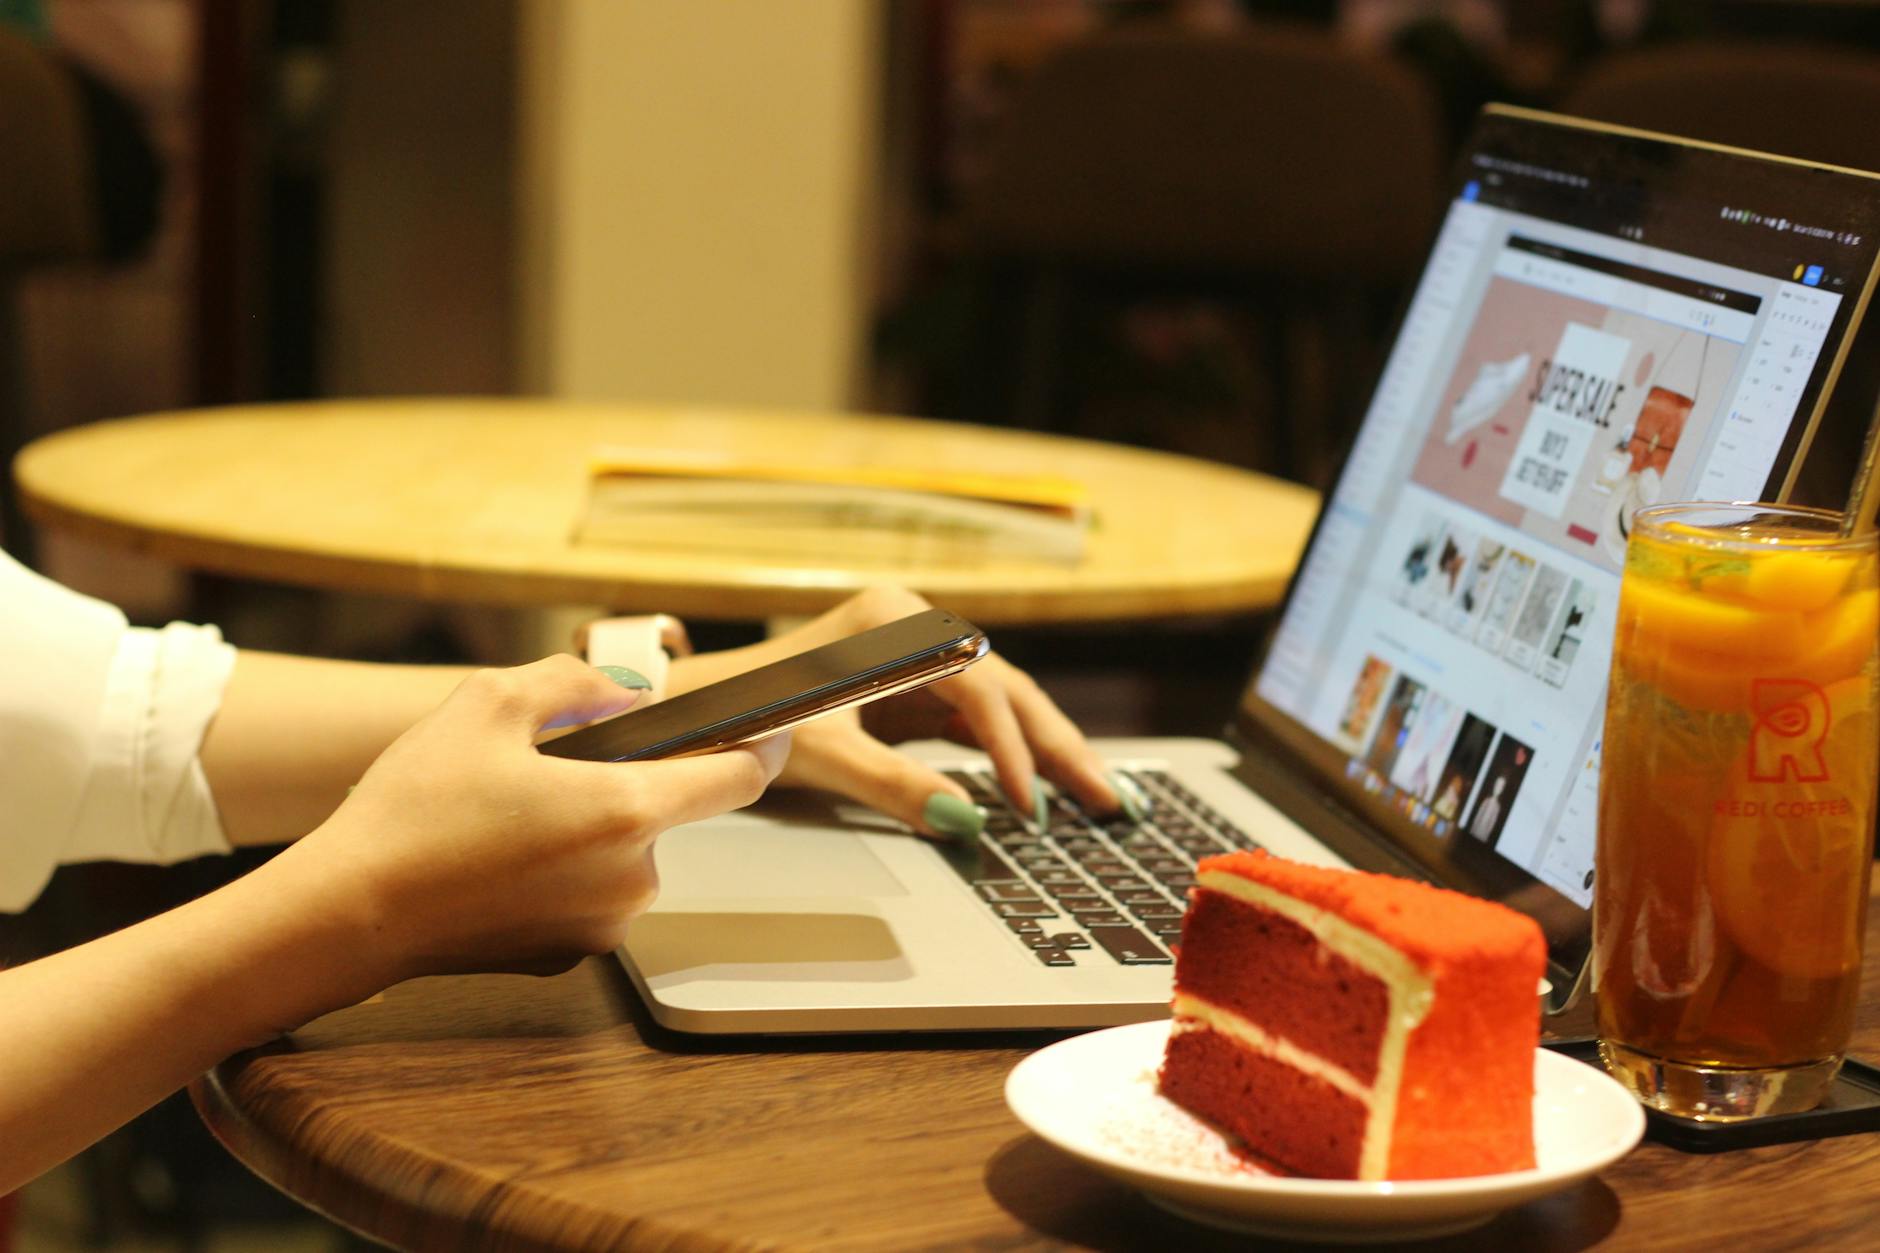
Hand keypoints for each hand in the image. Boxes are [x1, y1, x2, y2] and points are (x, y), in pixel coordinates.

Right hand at [272, 655, 788, 981]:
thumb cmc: (415, 808)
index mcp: (626, 811)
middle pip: (666, 813)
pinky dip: (562, 869)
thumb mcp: (488, 703)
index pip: (739, 779)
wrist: (349, 912)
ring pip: (624, 854)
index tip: (767, 727)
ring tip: (509, 813)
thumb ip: (576, 683)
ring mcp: (602, 925)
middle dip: (627, 781)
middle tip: (551, 765)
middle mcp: (631, 879)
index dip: (762, 747)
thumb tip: (626, 693)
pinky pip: (588, 893)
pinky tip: (499, 857)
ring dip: (591, 827)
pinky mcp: (567, 956)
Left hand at [665, 588, 1128, 839]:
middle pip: (1007, 689)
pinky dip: (1008, 756)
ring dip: (1045, 753)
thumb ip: (895, 786)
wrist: (698, 710)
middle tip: (1112, 802)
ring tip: (1099, 798)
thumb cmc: (747, 718)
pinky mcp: (913, 686)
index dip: (1011, 750)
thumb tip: (968, 823)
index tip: (1030, 807)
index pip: (978, 687)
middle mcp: (916, 626)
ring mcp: (919, 654)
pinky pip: (975, 721)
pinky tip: (1045, 790)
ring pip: (1001, 705)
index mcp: (896, 622)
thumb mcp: (821, 754)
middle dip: (1060, 748)